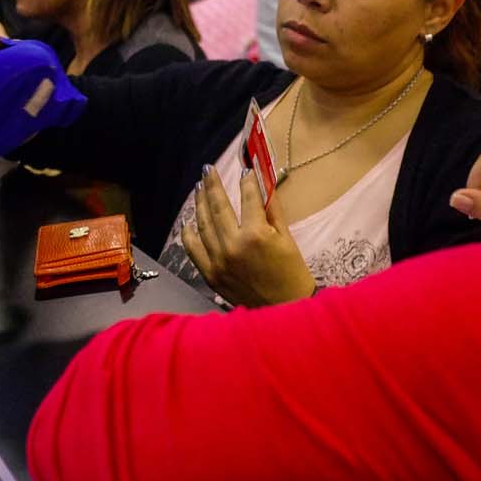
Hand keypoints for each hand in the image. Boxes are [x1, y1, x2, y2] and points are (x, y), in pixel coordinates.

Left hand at [181, 166, 316, 307]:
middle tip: (208, 170)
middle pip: (218, 207)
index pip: (248, 198)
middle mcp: (233, 245)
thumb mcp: (286, 238)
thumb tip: (263, 184)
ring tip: (199, 188)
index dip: (247, 181)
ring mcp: (218, 261)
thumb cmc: (291, 274)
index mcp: (256, 234)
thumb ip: (272, 209)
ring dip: (199, 203)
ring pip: (203, 224)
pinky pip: (193, 249)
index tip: (245, 171)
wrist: (286, 311)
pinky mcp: (211, 275)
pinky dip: (189, 233)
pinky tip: (189, 220)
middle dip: (213, 184)